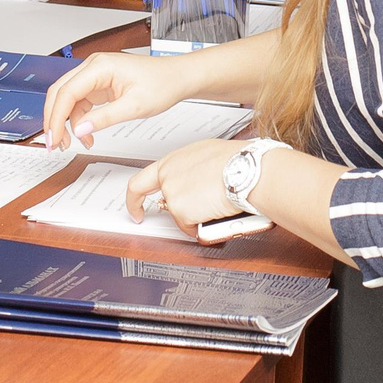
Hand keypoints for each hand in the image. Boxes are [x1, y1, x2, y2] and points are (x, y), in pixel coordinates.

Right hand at [39, 49, 197, 149]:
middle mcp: (94, 67)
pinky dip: (79, 119)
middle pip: (60, 92)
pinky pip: (80, 102)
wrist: (177, 78)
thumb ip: (104, 118)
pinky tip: (86, 135)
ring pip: (68, 98)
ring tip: (73, 143)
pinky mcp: (99, 84)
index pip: (67, 92)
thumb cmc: (162, 84)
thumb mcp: (135, 107)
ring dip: (66, 122)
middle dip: (54, 120)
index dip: (56, 117)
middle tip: (55, 144)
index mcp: (100, 66)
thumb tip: (79, 129)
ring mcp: (95, 75)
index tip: (54, 139)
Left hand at [127, 137, 242, 225]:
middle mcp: (168, 175)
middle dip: (164, 210)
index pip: (142, 180)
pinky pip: (188, 227)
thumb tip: (198, 177)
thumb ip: (193, 168)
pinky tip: (215, 214)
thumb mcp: (208, 155)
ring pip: (178, 214)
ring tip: (215, 205)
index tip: (136, 207)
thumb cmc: (238, 161)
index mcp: (173, 160)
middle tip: (171, 216)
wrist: (247, 171)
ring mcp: (173, 194)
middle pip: (157, 199)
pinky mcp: (181, 212)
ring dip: (193, 216)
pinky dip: (200, 226)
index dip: (136, 197)